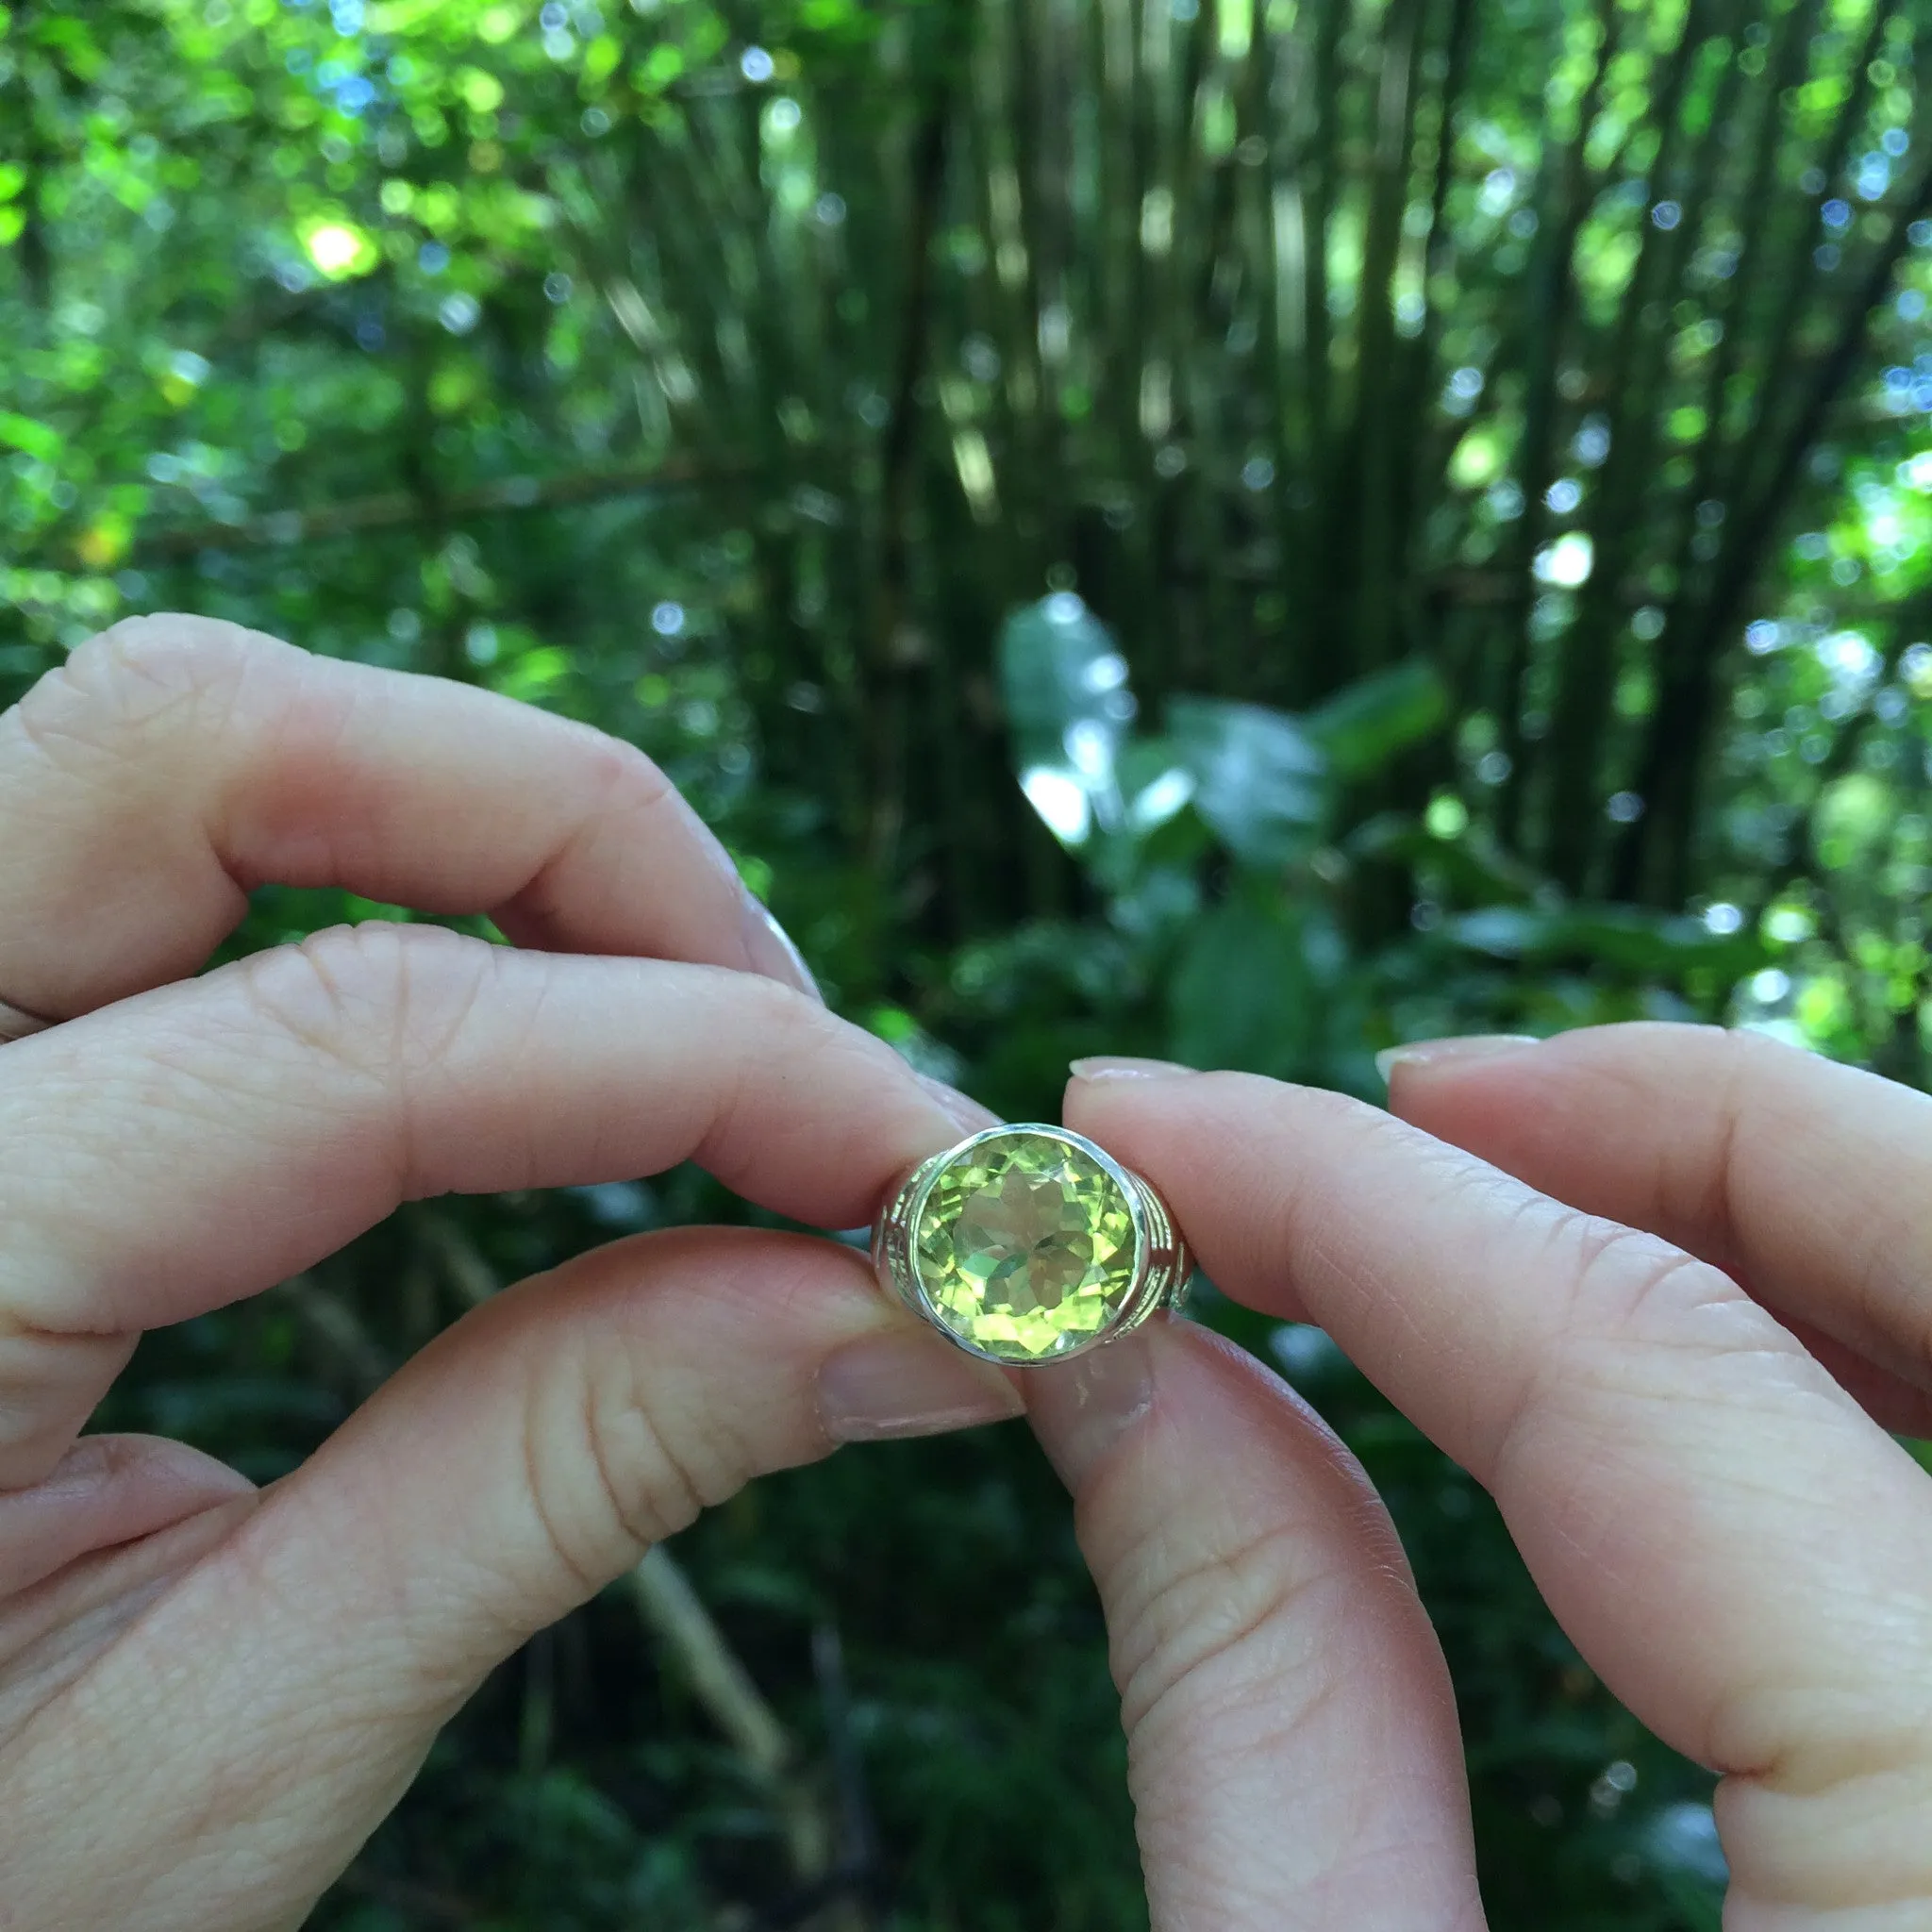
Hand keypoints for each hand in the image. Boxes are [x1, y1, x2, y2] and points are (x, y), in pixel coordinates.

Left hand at [0, 616, 1022, 1930]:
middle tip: (794, 1041)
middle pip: (220, 741)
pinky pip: (172, 872)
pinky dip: (396, 898)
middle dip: (580, 843)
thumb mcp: (204, 1756)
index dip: (704, 1062)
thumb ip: (541, 1483)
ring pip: (187, 752)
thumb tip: (881, 1314)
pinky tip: (530, 1038)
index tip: (927, 1162)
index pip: (358, 1043)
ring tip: (690, 1029)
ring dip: (487, 840)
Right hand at [1031, 1035, 1931, 1928]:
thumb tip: (1123, 1370)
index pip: (1644, 1371)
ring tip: (1535, 1184)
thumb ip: (1256, 1701)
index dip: (1356, 1202)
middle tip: (1410, 1090)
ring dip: (1784, 1215)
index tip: (1145, 1131)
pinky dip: (1869, 1369)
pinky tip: (1698, 1381)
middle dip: (1679, 1119)